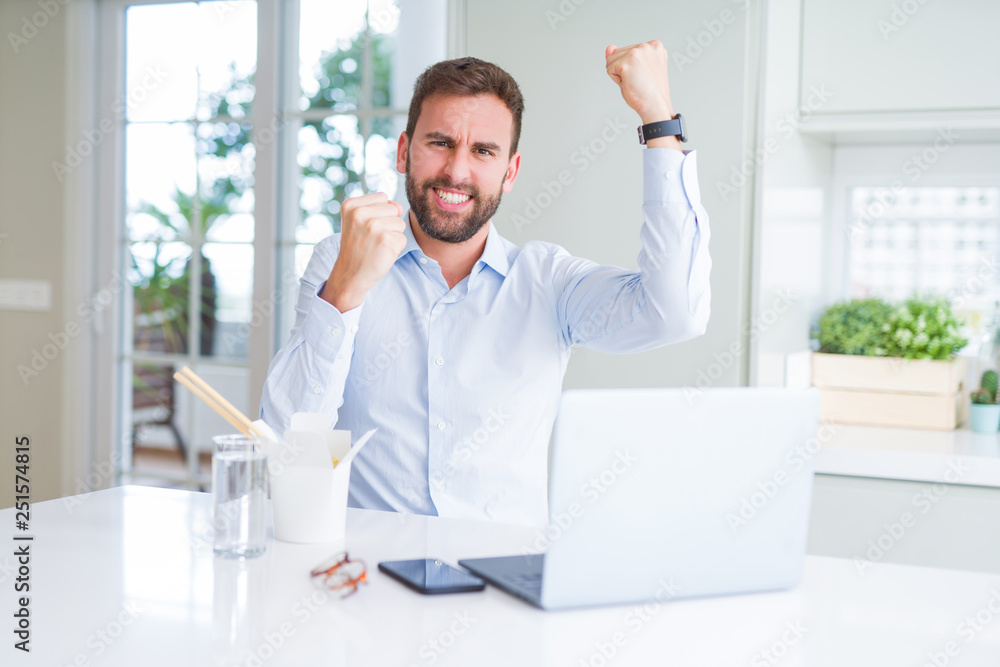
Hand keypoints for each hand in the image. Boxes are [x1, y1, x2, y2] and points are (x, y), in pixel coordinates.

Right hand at [322, 193, 405, 311]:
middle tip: (372, 238)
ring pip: (400, 224)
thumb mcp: (358, 221)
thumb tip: (399, 207)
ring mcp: (374, 226)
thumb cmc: (357, 247)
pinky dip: (396, 248)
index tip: (365, 227)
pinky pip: (403, 239)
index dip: (380, 213)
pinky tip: (381, 253)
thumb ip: (377, 208)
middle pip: (394, 209)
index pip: (383, 197)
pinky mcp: (386, 240)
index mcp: (351, 205)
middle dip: (388, 224)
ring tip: (376, 245)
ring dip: (393, 236)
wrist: (350, 274)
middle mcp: (360, 213)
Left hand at [605, 41, 680, 148]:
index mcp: (655, 46)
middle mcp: (648, 45)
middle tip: (638, 81)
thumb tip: (609, 47)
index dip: (630, 68)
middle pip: (617, 53)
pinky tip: (630, 83)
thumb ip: (622, 56)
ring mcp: (639, 51)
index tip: (644, 77)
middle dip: (622, 70)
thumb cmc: (648, 93)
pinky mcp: (629, 59)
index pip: (627, 52)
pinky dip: (616, 80)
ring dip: (619, 74)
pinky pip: (609, 69)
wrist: (656, 107)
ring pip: (611, 59)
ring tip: (635, 82)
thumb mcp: (635, 70)